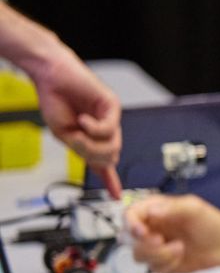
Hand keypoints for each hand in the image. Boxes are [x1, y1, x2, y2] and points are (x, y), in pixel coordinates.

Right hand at [29, 43, 122, 197]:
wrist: (50, 76)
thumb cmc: (55, 100)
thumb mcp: (63, 133)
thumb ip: (81, 148)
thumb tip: (97, 161)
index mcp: (91, 138)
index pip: (104, 163)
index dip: (110, 181)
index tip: (116, 196)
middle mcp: (104, 130)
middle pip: (110, 157)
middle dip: (92, 156)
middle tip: (76, 143)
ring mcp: (110, 119)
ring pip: (112, 146)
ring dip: (92, 144)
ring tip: (77, 131)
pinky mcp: (112, 106)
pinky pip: (109, 128)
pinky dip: (94, 128)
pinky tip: (83, 120)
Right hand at [127, 195, 219, 272]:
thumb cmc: (210, 222)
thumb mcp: (193, 208)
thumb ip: (172, 208)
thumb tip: (152, 211)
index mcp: (154, 210)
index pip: (130, 215)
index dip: (131, 224)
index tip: (142, 232)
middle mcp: (151, 228)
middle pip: (128, 238)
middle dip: (145, 243)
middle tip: (161, 241)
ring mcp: (154, 247)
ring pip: (139, 255)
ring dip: (160, 255)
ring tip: (180, 248)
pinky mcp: (161, 262)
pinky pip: (153, 268)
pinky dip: (168, 264)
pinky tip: (181, 256)